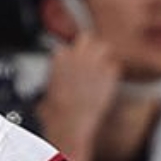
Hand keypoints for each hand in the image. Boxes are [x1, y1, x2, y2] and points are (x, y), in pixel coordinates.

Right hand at [35, 22, 122, 154]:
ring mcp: (95, 62)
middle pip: (87, 39)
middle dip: (88, 47)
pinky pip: (114, 66)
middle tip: (89, 60)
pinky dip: (111, 73)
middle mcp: (78, 55)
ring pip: (104, 47)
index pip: (67, 46)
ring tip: (100, 69)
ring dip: (102, 55)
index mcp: (59, 57)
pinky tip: (106, 83)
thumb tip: (57, 78)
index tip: (71, 64)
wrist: (70, 122)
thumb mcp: (46, 90)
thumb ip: (54, 76)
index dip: (70, 55)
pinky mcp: (109, 73)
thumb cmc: (56, 112)